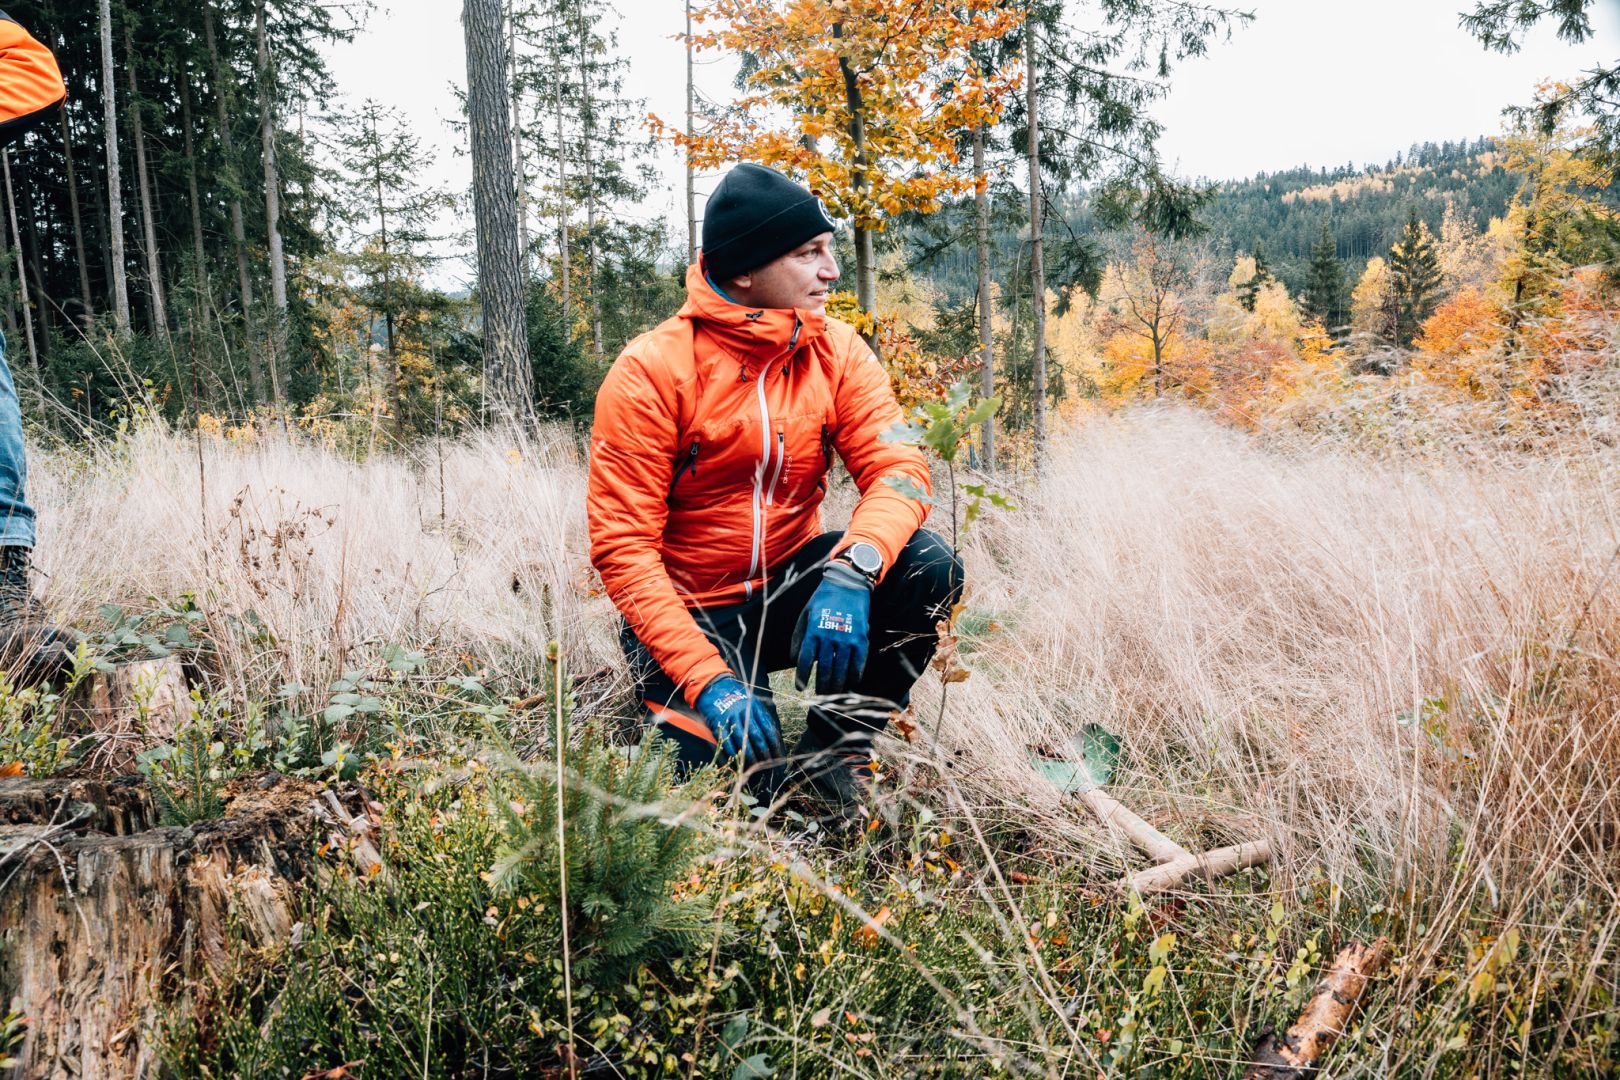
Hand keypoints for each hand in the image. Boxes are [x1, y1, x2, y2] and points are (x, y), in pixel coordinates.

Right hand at [696, 674, 781, 765]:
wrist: (715, 687)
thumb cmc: (737, 697)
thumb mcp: (753, 702)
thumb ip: (762, 718)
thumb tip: (775, 740)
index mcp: (756, 708)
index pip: (769, 730)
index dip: (775, 746)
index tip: (779, 757)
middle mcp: (745, 714)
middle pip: (757, 737)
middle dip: (764, 753)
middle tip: (768, 764)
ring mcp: (731, 719)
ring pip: (743, 742)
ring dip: (750, 757)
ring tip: (755, 767)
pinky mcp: (719, 725)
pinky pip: (727, 743)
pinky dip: (734, 755)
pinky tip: (739, 762)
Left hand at [791, 559, 871, 694]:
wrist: (847, 584)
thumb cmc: (822, 600)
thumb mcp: (805, 615)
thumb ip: (798, 637)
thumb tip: (793, 660)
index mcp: (813, 631)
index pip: (805, 660)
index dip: (802, 677)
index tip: (801, 687)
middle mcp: (829, 636)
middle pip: (824, 669)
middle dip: (821, 686)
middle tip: (819, 696)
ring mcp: (847, 638)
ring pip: (841, 669)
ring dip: (837, 684)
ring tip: (833, 694)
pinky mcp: (861, 638)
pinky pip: (858, 662)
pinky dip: (855, 674)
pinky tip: (851, 682)